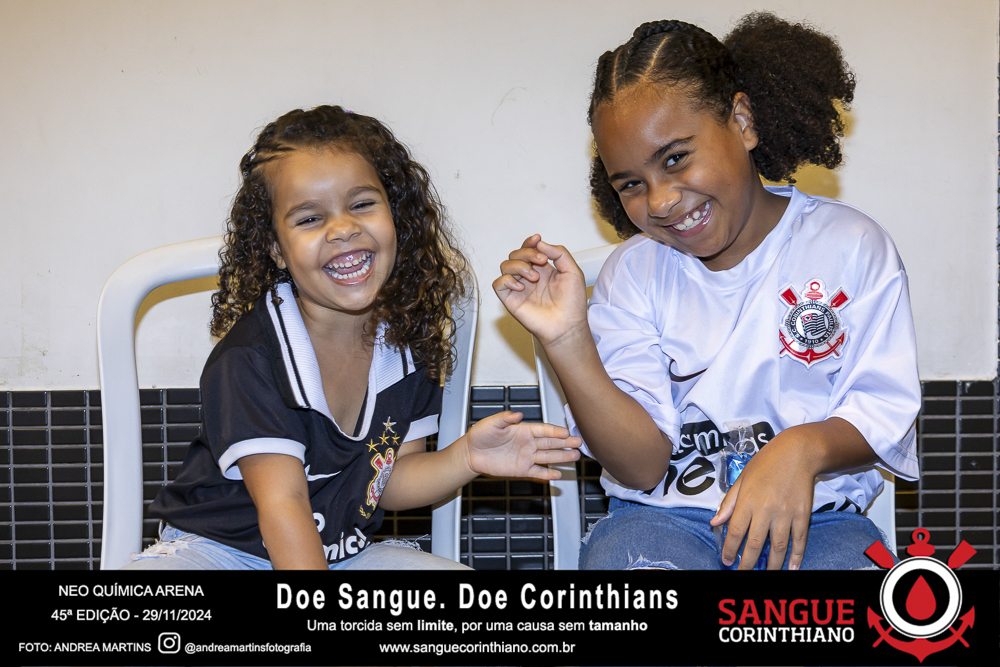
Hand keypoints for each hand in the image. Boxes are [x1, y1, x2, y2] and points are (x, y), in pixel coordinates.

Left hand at [465, 411, 581, 479]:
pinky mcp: (521, 470)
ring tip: (575, 456)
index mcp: (523, 430)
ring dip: (561, 457)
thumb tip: (518, 414)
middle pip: (550, 443)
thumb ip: (505, 418)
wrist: (471, 454)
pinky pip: (537, 472)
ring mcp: (526, 457)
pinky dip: (547, 474)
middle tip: (579, 443)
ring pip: (548, 457)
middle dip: (565, 443)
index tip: (566, 432)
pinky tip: (558, 475)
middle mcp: (527, 443)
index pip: (543, 430)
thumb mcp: (491, 423)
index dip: (555, 431)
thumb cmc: (480, 435)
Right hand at [493, 235, 589, 346]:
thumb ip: (559, 253)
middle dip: (527, 253)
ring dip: (519, 266)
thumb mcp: (573, 271)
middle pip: (515, 254)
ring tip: (534, 277)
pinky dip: (508, 280)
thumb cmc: (572, 304)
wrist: (567, 325)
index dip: (530, 242)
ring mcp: (519, 288)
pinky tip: (522, 287)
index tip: (537, 239)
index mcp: (542, 270)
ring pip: (505, 265)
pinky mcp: (511, 300)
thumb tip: (540, 244)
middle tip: (542, 261)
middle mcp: (529, 277)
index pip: (529, 250)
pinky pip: (498, 284)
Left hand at [710, 427, 816, 569]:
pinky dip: (796, 556)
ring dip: (771, 565)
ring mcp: (786, 513)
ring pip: (777, 547)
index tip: (726, 561)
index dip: (729, 549)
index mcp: (748, 500)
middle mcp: (766, 509)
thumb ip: (729, 503)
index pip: (735, 531)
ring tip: (766, 576)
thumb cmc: (766, 463)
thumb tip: (715, 522)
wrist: (797, 452)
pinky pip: (799, 540)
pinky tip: (791, 568)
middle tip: (741, 574)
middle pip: (755, 544)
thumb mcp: (742, 479)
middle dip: (747, 563)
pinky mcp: (803, 515)